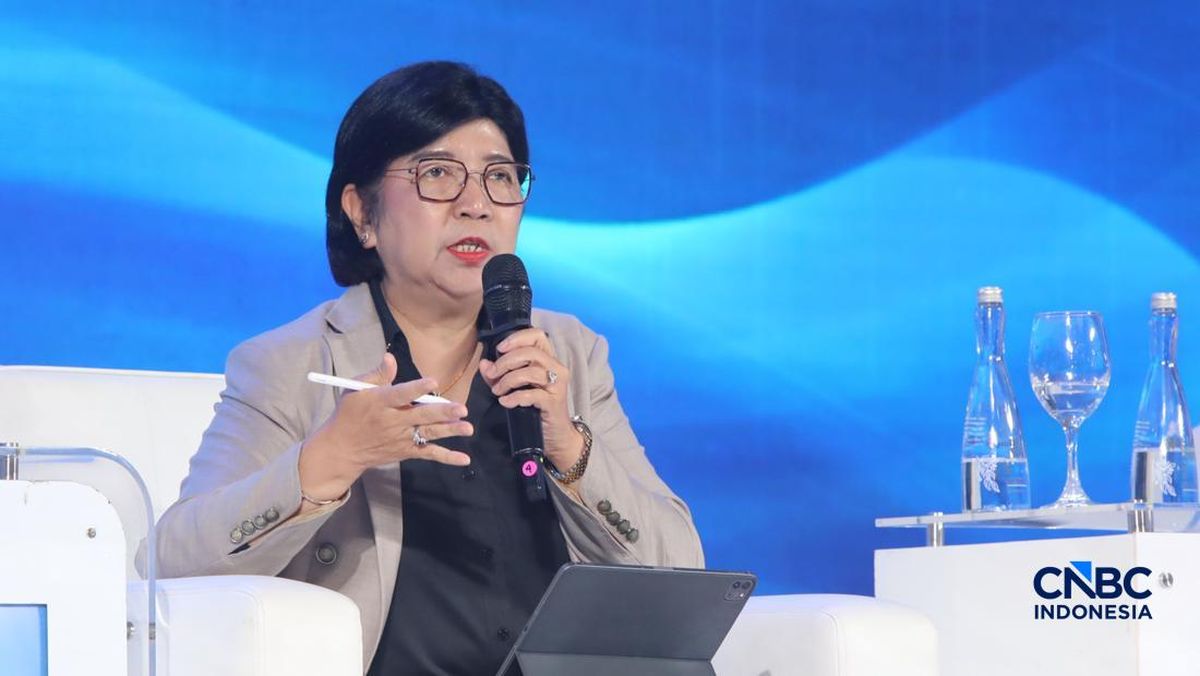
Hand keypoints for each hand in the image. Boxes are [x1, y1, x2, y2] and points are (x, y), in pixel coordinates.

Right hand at [299, 353, 472, 502]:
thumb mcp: (355, 389)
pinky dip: (447, 457)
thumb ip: (376, 374)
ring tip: (468, 428)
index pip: (400, 394)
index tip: (433, 382)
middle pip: (421, 416)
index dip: (417, 388)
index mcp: (380, 402)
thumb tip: (391, 357)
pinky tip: (464, 459)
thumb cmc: (350, 413)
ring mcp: (401, 439)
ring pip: (429, 434)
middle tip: (461, 409)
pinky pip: (428, 454)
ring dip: (450, 431)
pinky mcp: (406, 451)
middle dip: (442, 413)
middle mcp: (393, 422)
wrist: (342, 449)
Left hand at [479, 328, 583, 473]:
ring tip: (498, 391)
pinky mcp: (554, 402)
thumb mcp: (514, 387)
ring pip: (530, 372)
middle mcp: (557, 368)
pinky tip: (506, 402)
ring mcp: (557, 385)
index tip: (500, 349)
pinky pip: (532, 394)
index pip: (537, 335)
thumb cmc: (535, 408)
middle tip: (492, 375)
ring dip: (508, 380)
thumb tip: (484, 363)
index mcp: (549, 359)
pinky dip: (515, 397)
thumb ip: (498, 374)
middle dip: (505, 362)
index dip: (517, 338)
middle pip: (530, 352)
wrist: (555, 435)